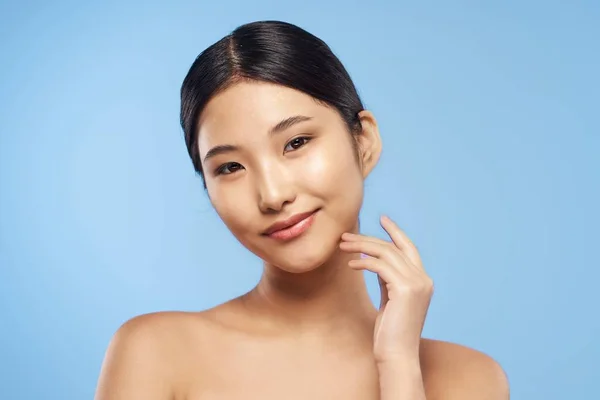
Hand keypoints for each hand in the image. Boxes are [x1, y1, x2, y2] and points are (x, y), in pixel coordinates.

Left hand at [339, 215, 433, 363]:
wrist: (397, 356)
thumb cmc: (390, 332)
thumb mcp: (390, 300)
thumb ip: (388, 280)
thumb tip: (375, 260)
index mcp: (423, 281)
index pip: (409, 248)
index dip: (396, 232)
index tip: (382, 218)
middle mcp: (424, 279)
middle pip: (393, 247)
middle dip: (368, 238)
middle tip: (345, 236)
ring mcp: (417, 284)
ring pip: (385, 253)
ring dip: (361, 246)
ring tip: (343, 246)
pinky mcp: (405, 290)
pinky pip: (380, 266)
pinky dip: (363, 262)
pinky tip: (351, 263)